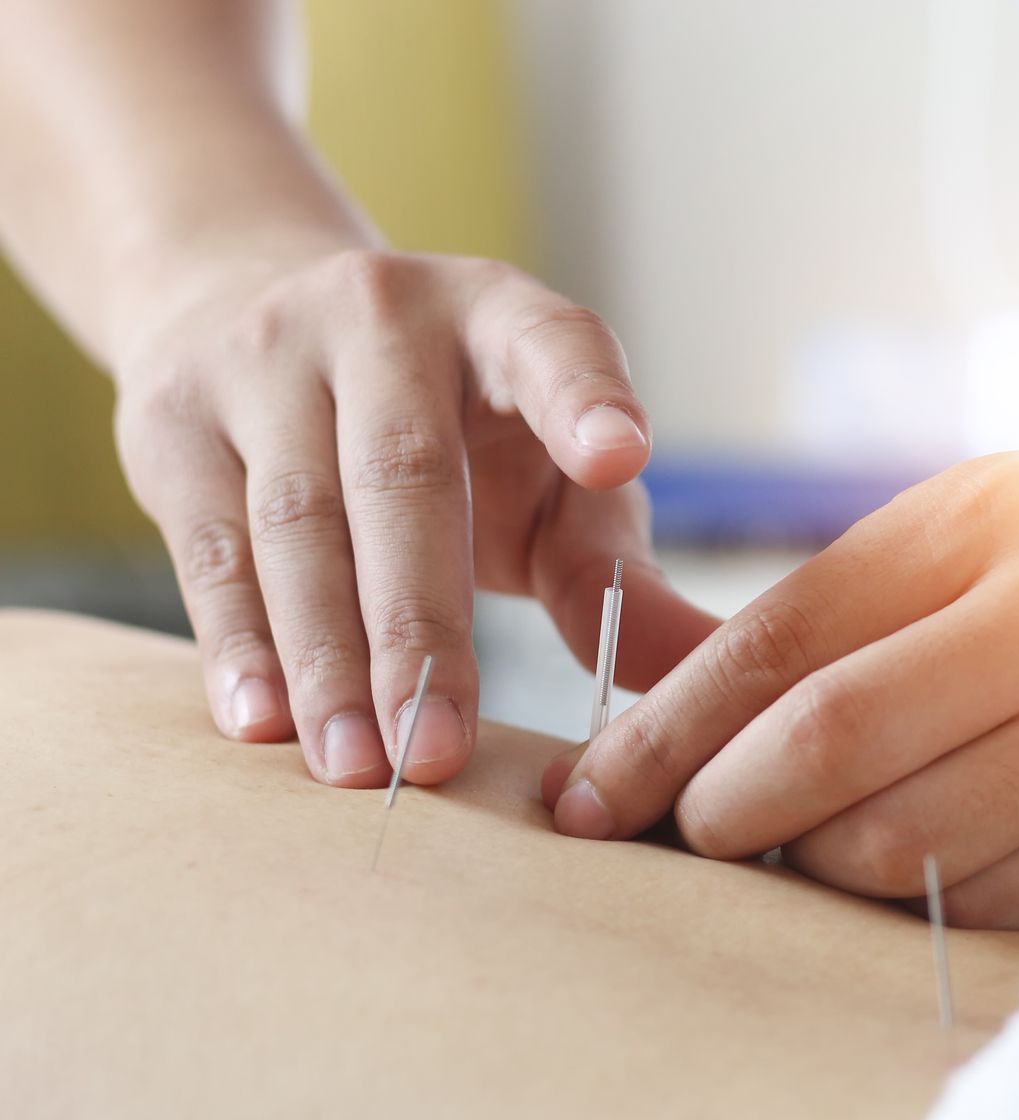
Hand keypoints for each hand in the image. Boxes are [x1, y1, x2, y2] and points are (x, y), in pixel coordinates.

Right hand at [114, 248, 717, 786]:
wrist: (251, 317)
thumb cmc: (456, 438)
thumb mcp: (548, 485)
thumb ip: (615, 578)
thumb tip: (706, 675)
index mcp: (503, 320)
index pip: (553, 345)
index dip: (585, 400)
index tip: (622, 461)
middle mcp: (384, 317)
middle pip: (405, 476)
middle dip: (422, 629)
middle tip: (441, 753)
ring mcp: (269, 356)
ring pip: (299, 521)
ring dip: (328, 658)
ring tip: (360, 768)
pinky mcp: (176, 416)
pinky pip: (210, 544)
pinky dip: (238, 641)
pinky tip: (264, 721)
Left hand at [540, 452, 1018, 928]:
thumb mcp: (990, 539)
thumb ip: (846, 605)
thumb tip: (668, 714)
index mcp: (994, 524)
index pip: (786, 637)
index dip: (666, 729)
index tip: (587, 794)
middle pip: (825, 750)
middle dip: (722, 812)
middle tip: (686, 834)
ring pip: (890, 850)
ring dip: (810, 868)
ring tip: (798, 848)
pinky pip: (967, 907)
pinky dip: (906, 906)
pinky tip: (906, 871)